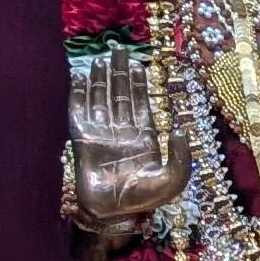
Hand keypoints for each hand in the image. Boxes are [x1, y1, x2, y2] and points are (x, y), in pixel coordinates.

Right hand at [63, 50, 181, 231]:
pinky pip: (79, 111)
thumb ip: (180, 156)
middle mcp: (122, 132)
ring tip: (101, 59)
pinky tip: (80, 77)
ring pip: (101, 98)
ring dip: (101, 78)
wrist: (114, 212)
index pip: (141, 103)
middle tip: (118, 49)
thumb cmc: (145, 199)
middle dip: (120, 72)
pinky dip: (79, 93)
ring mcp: (101, 134)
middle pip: (120, 94)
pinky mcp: (82, 139)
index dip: (139, 83)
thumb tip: (179, 128)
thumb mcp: (174, 180)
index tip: (139, 62)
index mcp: (144, 138)